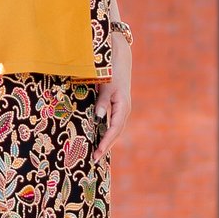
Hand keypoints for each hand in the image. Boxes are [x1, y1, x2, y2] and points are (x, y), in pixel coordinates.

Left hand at [91, 35, 131, 161]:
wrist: (120, 58)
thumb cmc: (112, 71)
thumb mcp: (106, 86)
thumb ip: (102, 102)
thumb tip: (98, 118)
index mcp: (123, 107)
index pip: (114, 129)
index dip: (106, 142)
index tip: (97, 153)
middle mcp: (124, 110)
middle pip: (115, 133)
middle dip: (106, 146)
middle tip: (94, 159)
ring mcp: (121, 108)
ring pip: (114, 129)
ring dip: (106, 141)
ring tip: (96, 153)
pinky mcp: (117, 106)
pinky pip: (112, 123)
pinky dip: (106, 132)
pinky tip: (99, 138)